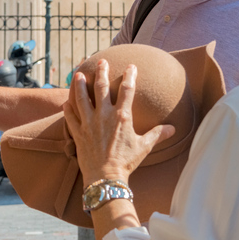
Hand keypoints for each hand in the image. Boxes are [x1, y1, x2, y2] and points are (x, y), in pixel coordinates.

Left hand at [63, 59, 174, 186]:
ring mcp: (89, 123)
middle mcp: (104, 115)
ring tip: (78, 74)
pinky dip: (68, 109)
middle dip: (102, 72)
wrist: (106, 177)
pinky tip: (66, 102)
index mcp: (122, 116)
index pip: (127, 90)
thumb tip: (172, 129)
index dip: (130, 75)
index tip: (131, 66)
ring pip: (82, 98)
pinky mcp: (78, 133)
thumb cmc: (126, 162)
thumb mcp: (144, 147)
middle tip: (102, 61)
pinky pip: (71, 117)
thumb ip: (157, 135)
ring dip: (79, 85)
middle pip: (101, 88)